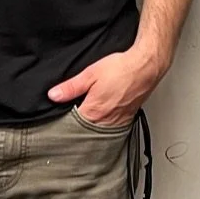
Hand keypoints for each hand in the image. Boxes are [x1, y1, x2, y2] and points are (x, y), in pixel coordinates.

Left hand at [47, 43, 169, 126]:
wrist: (146, 66)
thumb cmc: (121, 69)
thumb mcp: (90, 74)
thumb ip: (71, 87)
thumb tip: (54, 95)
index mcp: (94, 111)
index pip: (73, 126)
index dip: (64, 124)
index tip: (57, 123)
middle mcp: (107, 119)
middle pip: (86, 132)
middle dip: (77, 130)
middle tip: (69, 127)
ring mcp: (118, 120)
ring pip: (100, 132)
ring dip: (91, 129)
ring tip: (84, 124)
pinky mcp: (128, 117)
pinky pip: (113, 128)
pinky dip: (105, 126)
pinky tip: (102, 119)